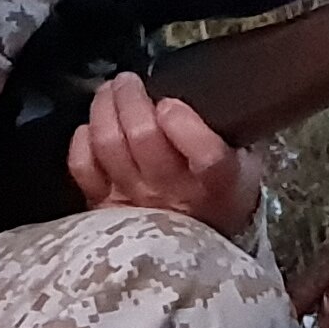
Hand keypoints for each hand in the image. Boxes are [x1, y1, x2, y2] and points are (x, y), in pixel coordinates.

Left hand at [67, 68, 262, 240]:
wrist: (197, 246)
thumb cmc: (219, 195)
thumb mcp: (245, 165)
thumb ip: (231, 132)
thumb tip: (210, 90)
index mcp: (218, 184)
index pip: (205, 157)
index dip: (184, 123)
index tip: (171, 104)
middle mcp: (173, 193)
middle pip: (144, 136)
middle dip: (131, 96)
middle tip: (129, 81)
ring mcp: (134, 200)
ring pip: (109, 143)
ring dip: (104, 107)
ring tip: (110, 92)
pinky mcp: (104, 206)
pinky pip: (83, 166)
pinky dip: (83, 139)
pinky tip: (93, 127)